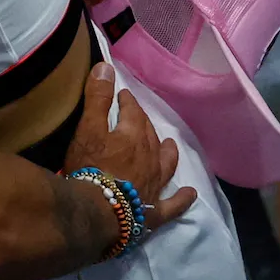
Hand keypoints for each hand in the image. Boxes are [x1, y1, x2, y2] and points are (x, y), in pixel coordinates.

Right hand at [61, 63, 197, 231]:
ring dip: (168, 153)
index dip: (128, 101)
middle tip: (136, 117)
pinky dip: (182, 198)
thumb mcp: (88, 129)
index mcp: (134, 136)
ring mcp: (156, 185)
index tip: (123, 95)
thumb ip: (98, 98)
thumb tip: (108, 66)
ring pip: (166, 164)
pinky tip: (190, 194)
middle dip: (143, 123)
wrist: (98, 213)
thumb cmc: (90, 168)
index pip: (133, 112)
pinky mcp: (155, 212)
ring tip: (170, 145)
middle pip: (149, 135)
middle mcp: (151, 158)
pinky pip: (173, 204)